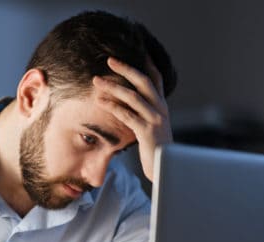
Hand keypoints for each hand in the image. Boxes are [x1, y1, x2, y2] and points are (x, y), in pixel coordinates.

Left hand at [93, 57, 171, 181]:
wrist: (167, 170)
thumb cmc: (156, 148)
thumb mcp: (153, 126)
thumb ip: (145, 112)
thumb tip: (130, 101)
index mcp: (162, 105)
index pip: (156, 78)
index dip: (147, 63)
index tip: (137, 50)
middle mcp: (161, 108)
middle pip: (144, 81)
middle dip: (126, 69)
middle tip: (109, 60)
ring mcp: (155, 119)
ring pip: (133, 96)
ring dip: (113, 87)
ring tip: (96, 81)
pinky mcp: (147, 132)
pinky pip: (127, 115)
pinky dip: (112, 106)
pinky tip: (100, 102)